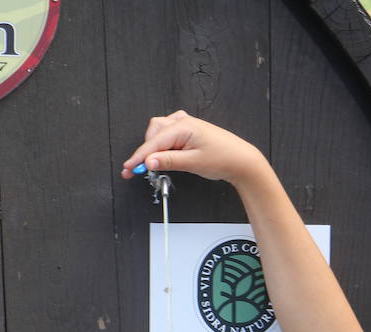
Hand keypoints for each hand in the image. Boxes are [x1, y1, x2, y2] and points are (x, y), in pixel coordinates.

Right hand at [120, 111, 267, 184]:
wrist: (241, 160)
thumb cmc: (223, 158)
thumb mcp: (193, 163)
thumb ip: (169, 161)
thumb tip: (149, 162)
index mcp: (183, 126)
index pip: (154, 142)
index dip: (139, 157)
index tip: (129, 168)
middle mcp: (183, 121)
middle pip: (153, 133)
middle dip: (147, 151)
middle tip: (143, 170)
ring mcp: (185, 124)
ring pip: (159, 131)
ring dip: (155, 147)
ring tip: (160, 164)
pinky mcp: (188, 130)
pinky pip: (168, 132)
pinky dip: (163, 143)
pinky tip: (168, 154)